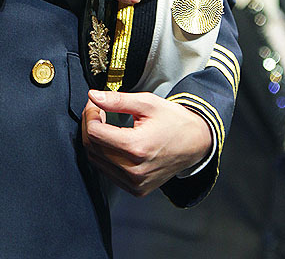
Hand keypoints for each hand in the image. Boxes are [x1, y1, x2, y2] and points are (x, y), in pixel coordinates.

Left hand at [81, 90, 212, 195]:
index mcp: (137, 148)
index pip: (94, 133)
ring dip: (94, 140)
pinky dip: (103, 155)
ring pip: (96, 161)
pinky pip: (107, 172)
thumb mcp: (146, 103)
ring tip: (105, 123)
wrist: (195, 143)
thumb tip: (93, 96)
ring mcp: (135, 183)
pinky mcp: (136, 190)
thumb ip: (117, 100)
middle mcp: (135, 171)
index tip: (95, 104)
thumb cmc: (173, 121)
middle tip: (97, 109)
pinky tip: (112, 140)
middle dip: (89, 124)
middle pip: (92, 147)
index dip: (89, 114)